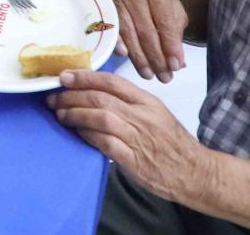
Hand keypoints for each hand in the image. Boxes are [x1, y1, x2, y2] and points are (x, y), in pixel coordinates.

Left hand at [49, 70, 214, 205]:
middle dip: (72, 95)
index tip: (64, 76)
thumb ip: (129, 103)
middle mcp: (142, 116)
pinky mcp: (134, 160)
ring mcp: (138, 138)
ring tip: (60, 114)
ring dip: (75, 114)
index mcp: (147, 101)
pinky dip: (87, 135)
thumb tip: (94, 93)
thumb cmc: (172, 142)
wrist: (196, 173)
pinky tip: (77, 132)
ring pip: (100, 117)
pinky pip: (105, 143)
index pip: (112, 82)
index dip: (85, 77)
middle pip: (101, 98)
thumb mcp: (156, 113)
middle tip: (53, 97)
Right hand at [112, 0, 188, 81]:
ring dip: (139, 58)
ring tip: (149, 75)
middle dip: (156, 58)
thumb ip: (176, 36)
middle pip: (146, 31)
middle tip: (164, 77)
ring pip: (129, 34)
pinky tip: (124, 56)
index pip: (164, 23)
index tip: (175, 67)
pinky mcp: (106, 8)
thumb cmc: (162, 1)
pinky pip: (112, 30)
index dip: (170, 47)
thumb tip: (176, 64)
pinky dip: (118, 44)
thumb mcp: (175, 12)